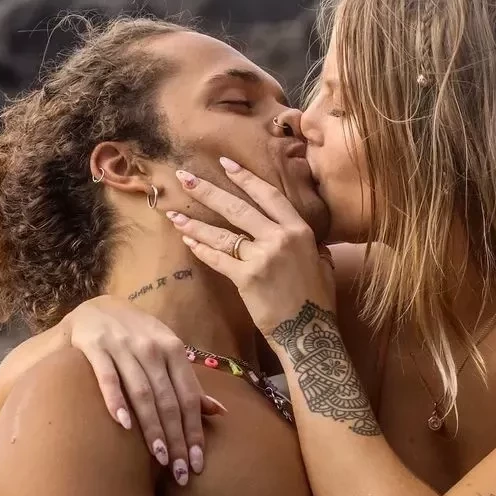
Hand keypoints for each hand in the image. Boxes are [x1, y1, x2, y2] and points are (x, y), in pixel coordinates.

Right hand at [63, 296, 225, 482]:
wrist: (96, 308)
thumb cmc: (138, 336)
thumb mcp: (167, 352)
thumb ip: (189, 382)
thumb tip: (219, 412)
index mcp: (174, 350)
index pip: (188, 397)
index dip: (194, 431)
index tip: (197, 463)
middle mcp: (152, 348)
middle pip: (169, 400)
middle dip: (176, 438)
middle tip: (180, 472)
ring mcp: (123, 347)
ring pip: (143, 393)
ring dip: (153, 427)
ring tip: (160, 457)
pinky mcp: (96, 348)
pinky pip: (108, 378)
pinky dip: (116, 400)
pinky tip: (123, 425)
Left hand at [169, 159, 335, 338]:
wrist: (310, 332)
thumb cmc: (318, 300)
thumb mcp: (322, 263)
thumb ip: (310, 245)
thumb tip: (303, 237)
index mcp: (299, 230)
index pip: (268, 195)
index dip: (245, 178)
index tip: (225, 163)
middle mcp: (279, 238)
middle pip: (238, 208)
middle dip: (208, 191)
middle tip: (184, 178)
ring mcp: (262, 257)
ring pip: (221, 234)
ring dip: (195, 223)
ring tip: (173, 214)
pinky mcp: (246, 278)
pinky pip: (218, 259)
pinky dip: (201, 249)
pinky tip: (188, 241)